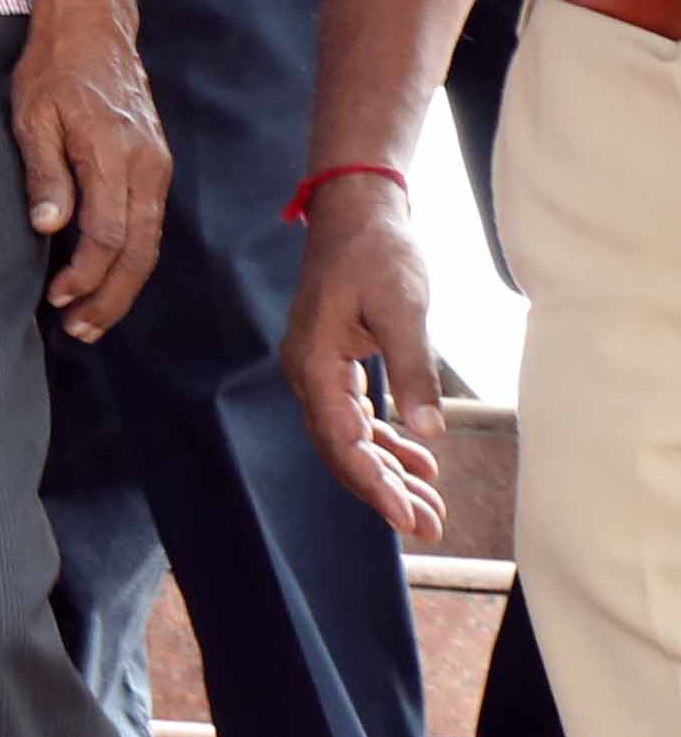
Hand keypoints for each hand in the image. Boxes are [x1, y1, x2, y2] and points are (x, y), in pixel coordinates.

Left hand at [14, 0, 170, 340]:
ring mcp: (158, 165)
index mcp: (114, 155)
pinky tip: (110, 276)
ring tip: (92, 318)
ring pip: (151, 242)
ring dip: (124, 284)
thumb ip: (45, 173)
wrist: (93, 27)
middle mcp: (148, 166)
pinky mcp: (157, 164)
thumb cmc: (53, 67)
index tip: (57, 300)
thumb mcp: (32, 114)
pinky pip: (151, 222)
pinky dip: (133, 256)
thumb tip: (49, 227)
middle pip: (139, 250)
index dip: (85, 275)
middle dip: (110, 296)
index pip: (108, 235)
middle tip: (80, 330)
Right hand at [285, 180, 451, 541]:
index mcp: (313, 363)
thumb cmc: (377, 251)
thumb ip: (412, 370)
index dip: (373, 485)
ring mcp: (319, 368)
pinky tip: (419, 458)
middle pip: (342, 448)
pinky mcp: (337, 360)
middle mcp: (307, 372)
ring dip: (387, 471)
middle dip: (383, 491)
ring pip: (349, 437)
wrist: (357, 209)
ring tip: (429, 505)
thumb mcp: (404, 308)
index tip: (407, 518)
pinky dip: (386, 441)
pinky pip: (356, 415)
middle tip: (429, 527)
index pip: (341, 441)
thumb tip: (428, 430)